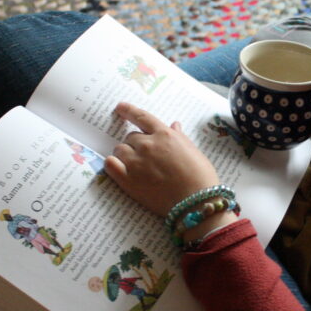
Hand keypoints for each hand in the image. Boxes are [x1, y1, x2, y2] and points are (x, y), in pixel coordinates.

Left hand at [105, 102, 220, 215]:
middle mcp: (148, 145)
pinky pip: (110, 165)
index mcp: (164, 135)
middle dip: (136, 144)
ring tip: (135, 165)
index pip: (142, 117)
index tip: (120, 107)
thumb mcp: (193, 151)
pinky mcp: (128, 181)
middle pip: (131, 137)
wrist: (196, 203)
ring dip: (124, 154)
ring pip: (119, 149)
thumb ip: (179, 137)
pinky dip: (112, 164)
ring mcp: (136, 163)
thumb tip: (174, 125)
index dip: (129, 111)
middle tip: (145, 156)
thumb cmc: (200, 177)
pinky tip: (118, 167)